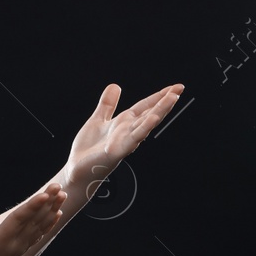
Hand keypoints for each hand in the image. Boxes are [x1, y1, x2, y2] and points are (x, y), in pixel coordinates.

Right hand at [0, 185, 65, 255]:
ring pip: (39, 226)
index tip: (45, 195)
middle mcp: (14, 245)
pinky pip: (38, 234)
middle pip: (34, 220)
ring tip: (62, 195)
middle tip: (59, 186)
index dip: (32, 207)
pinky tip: (56, 214)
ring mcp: (19, 248)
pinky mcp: (20, 249)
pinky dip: (49, 223)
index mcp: (0, 242)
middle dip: (47, 203)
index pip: (19, 221)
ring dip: (51, 210)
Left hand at [65, 83, 183, 189]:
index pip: (145, 106)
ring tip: (173, 98)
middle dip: (165, 102)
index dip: (159, 96)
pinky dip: (143, 129)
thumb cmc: (88, 149)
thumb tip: (115, 86)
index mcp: (124, 123)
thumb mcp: (98, 120)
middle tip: (179, 89)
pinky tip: (152, 119)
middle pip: (150, 113)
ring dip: (160, 111)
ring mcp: (124, 142)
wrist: (76, 170)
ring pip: (146, 124)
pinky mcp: (116, 151)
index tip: (175, 87)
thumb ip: (108, 104)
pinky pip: (132, 139)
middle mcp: (128, 131)